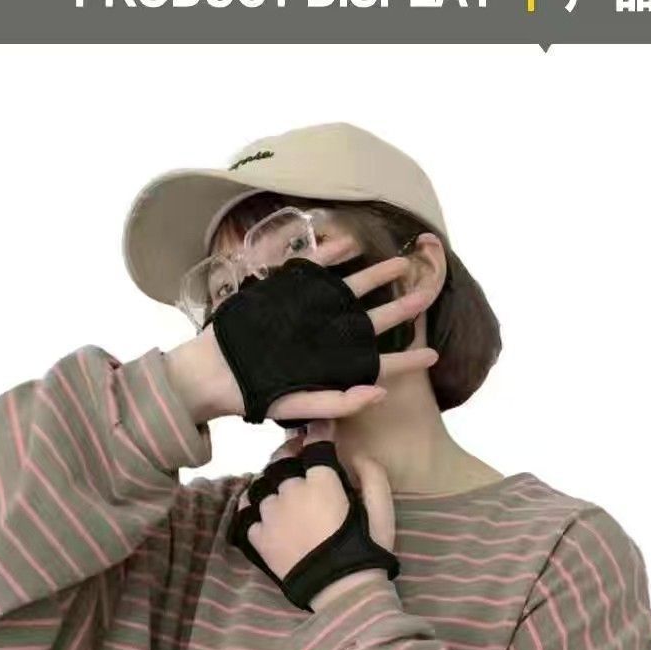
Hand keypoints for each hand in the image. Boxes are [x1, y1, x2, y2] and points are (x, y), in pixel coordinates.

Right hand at [167, 240, 438, 423]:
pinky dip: (332, 254)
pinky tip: (351, 243)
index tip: (435, 355)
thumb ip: (339, 402)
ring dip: (376, 277)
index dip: (408, 359)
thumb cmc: (258, 393)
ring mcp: (310, 314)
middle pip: (374, 321)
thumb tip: (381, 394)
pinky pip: (314, 270)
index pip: (380, 362)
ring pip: (352, 291)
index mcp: (336, 365)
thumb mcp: (301, 406)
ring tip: (401, 264)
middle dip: (402, 308)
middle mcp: (328, 338)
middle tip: (429, 293)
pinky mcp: (288, 295)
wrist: (216, 373)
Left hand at [235, 420, 396, 608]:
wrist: (340, 593)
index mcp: (321, 482)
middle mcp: (289, 492)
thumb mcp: (383, 511)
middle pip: (282, 460)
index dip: (317, 432)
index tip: (320, 429)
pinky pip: (246, 512)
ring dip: (272, 480)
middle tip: (297, 452)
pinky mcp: (257, 537)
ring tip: (280, 484)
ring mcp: (269, 514)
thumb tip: (357, 455)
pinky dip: (253, 506)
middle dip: (290, 451)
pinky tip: (264, 508)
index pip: (314, 444)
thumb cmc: (366, 550)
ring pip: (262, 484)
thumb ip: (373, 476)